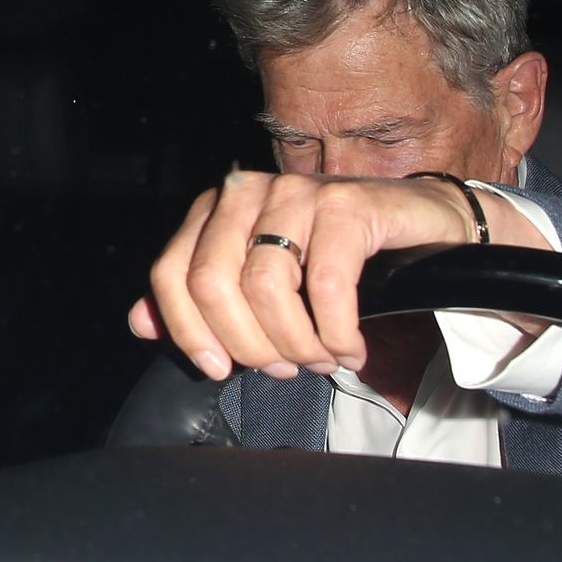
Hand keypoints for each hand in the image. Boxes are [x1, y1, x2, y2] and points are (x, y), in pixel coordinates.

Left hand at [127, 170, 545, 380]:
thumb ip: (197, 302)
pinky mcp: (347, 204)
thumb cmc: (335, 261)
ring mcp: (297, 193)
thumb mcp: (259, 286)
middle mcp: (249, 192)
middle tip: (280, 369)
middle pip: (213, 282)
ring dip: (296, 344)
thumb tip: (140, 324)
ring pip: (266, 287)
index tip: (217, 369)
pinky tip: (349, 349)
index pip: (171, 273)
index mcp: (216, 209)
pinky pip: (326, 285)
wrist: (421, 228)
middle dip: (245, 343)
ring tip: (320, 360)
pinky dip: (336, 332)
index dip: (187, 330)